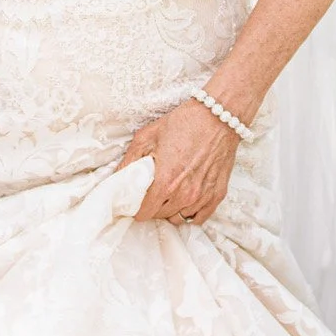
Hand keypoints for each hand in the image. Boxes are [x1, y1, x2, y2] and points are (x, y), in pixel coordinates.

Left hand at [119, 98, 243, 224]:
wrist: (217, 117)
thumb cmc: (183, 123)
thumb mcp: (148, 135)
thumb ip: (130, 159)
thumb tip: (117, 176)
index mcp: (166, 182)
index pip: (145, 212)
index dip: (136, 208)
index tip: (134, 202)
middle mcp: (184, 194)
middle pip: (160, 215)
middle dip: (152, 207)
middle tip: (150, 193)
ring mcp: (202, 197)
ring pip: (179, 218)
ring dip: (170, 210)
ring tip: (168, 194)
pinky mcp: (217, 195)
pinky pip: (199, 217)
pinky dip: (190, 212)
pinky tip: (185, 199)